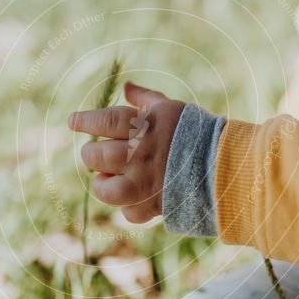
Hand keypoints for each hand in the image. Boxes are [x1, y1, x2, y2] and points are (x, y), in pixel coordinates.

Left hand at [68, 81, 185, 222]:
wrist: (226, 165)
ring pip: (106, 188)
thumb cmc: (197, 132)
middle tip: (93, 153)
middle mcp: (143, 155)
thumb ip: (145, 98)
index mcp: (147, 127)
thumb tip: (126, 86)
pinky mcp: (154, 206)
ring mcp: (147, 184)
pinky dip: (127, 206)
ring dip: (101, 183)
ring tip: (105, 178)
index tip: (72, 121)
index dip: (85, 120)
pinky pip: (128, 211)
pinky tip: (132, 196)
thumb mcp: (171, 108)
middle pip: (99, 156)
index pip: (105, 121)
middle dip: (90, 154)